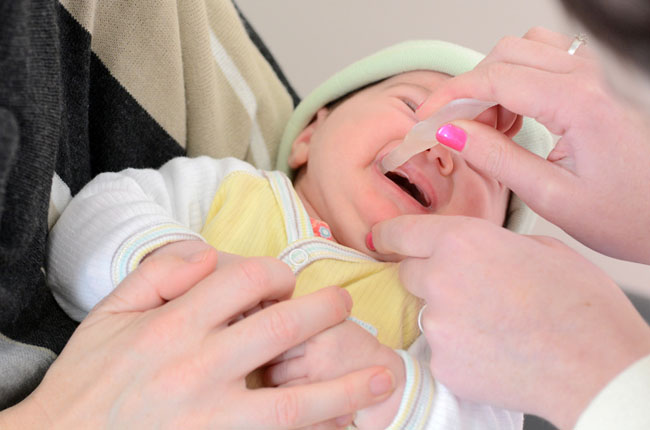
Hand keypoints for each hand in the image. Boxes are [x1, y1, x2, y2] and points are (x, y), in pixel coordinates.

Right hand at [0, 247, 394, 428]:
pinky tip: (344, 427)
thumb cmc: (86, 382)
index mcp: (172, 326)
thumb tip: (207, 253)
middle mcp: (197, 369)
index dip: (276, 274)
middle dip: (323, 312)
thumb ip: (157, 274)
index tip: (285, 282)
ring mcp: (211, 418)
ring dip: (345, 385)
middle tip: (344, 305)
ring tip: (384, 374)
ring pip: (293, 401)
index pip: (244, 281)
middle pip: (281, 330)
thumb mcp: (107, 313)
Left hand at [371, 214, 649, 428]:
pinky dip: (459, 348)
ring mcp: (437, 324)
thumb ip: (493, 243)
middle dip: (430, 276)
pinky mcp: (441, 362)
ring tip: (493, 324)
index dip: (387, 234)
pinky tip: (492, 350)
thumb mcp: (540, 248)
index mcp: (462, 241)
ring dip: (448, 314)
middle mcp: (440, 278)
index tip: (379, 237)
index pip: (401, 232)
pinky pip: (439, 348)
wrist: (595, 365)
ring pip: (426, 312)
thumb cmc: (580, 303)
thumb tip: (479, 250)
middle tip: (470, 289)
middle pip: (410, 272)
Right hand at [417, 26, 649, 263]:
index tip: (425, 118)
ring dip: (493, 81)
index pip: (495, 78)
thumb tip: (450, 132)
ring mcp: (593, 77)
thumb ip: (496, 158)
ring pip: (522, 50)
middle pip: (504, 54)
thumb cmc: (626, 215)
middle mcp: (587, 79)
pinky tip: (512, 118)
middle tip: (455, 131)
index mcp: (578, 104)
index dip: (450, 95)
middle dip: (469, 89)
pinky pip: (543, 58)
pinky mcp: (593, 84)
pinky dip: (515, 78)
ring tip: (488, 127)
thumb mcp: (551, 197)